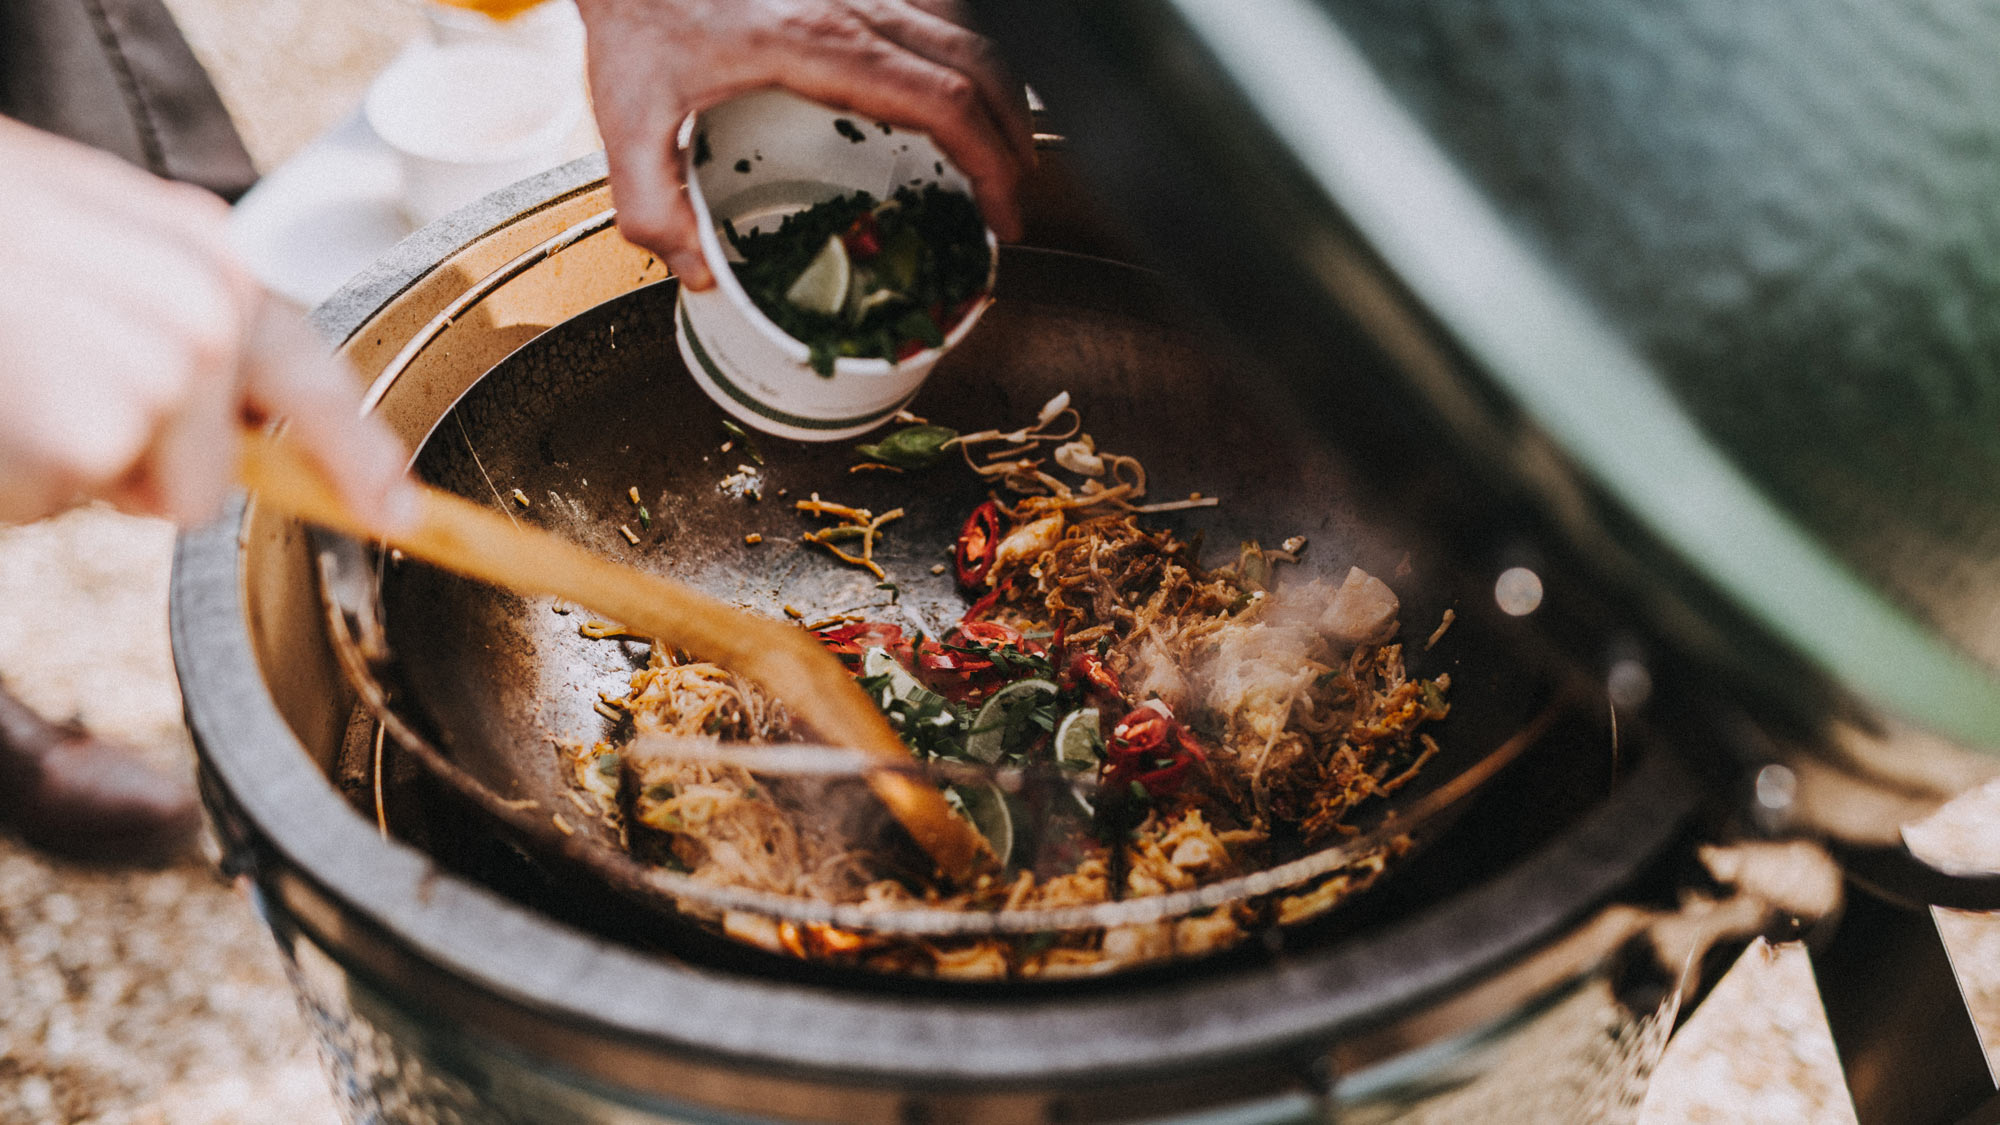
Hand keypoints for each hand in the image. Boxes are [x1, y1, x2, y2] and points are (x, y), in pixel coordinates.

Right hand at [0, 119, 412, 529]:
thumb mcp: (87, 245)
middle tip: (44, 390)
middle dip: (139, 469)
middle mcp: (207, 312)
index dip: (358, 453)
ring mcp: (163, 373)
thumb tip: (226, 409)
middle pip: (211, 474)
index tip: (399, 509)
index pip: (308, 371)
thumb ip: (168, 317)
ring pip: (139, 493)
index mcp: (205, 259)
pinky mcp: (103, 432)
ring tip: (8, 381)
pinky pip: (61, 502)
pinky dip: (15, 479)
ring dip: (66, 465)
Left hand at [575, 0, 1033, 288]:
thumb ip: (653, 207)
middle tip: (1014, 198)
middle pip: (978, 66)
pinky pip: (935, 12)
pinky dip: (962, 58)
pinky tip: (955, 95)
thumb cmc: (635, 8)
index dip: (991, 166)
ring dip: (998, 94)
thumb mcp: (625, 119)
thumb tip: (699, 271)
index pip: (943, 103)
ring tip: (1001, 152)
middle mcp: (855, 5)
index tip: (1001, 216)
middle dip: (1014, 138)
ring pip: (966, 32)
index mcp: (818, 44)